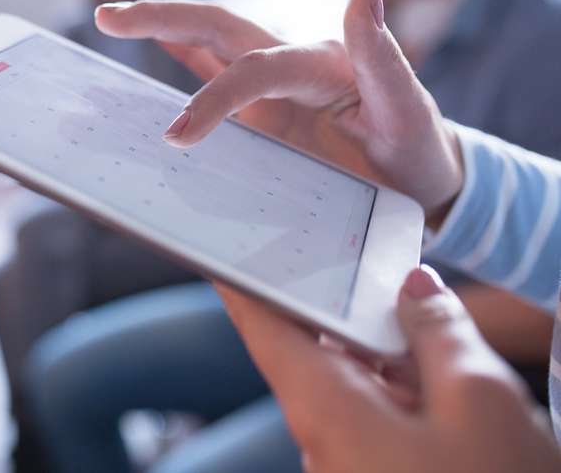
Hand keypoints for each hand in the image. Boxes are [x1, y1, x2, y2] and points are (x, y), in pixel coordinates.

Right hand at [95, 0, 463, 224]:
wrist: (422, 180)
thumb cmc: (418, 152)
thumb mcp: (411, 112)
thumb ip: (384, 57)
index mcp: (321, 62)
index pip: (255, 68)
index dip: (214, 97)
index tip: (177, 137)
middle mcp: (290, 63)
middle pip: (218, 27)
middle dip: (162, 18)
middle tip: (108, 17)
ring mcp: (273, 86)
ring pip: (208, 45)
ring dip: (161, 29)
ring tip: (111, 21)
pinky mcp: (264, 108)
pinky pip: (215, 75)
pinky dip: (182, 59)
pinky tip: (154, 50)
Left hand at [215, 270, 560, 472]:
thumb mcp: (479, 402)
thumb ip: (438, 331)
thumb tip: (414, 289)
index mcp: (325, 407)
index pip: (263, 328)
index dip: (241, 283)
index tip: (219, 248)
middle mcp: (323, 436)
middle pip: (312, 350)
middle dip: (340, 307)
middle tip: (360, 260)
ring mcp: (349, 460)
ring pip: (353, 383)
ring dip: (383, 350)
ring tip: (419, 314)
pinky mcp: (375, 470)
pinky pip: (378, 416)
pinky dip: (401, 386)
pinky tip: (437, 372)